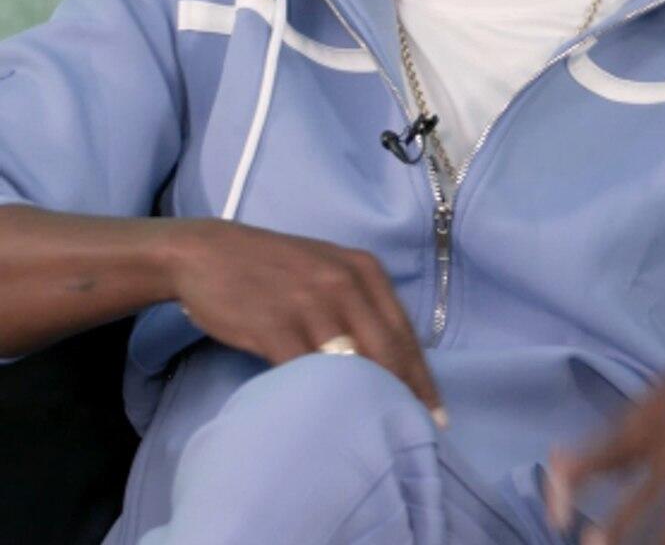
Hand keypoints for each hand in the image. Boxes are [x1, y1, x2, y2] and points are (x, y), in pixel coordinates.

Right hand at [163, 218, 442, 420]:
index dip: (421, 378)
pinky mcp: (274, 325)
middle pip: (386, 351)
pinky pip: (305, 369)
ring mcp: (310, 303)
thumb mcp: (329, 270)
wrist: (208, 253)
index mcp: (366, 270)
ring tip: (373, 431)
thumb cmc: (276, 269)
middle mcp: (345, 284)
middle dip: (403, 395)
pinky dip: (317, 394)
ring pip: (350, 363)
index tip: (435, 414)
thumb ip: (361, 305)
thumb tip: (392, 359)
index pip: (405, 333)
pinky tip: (323, 416)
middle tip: (412, 431)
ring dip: (363, 399)